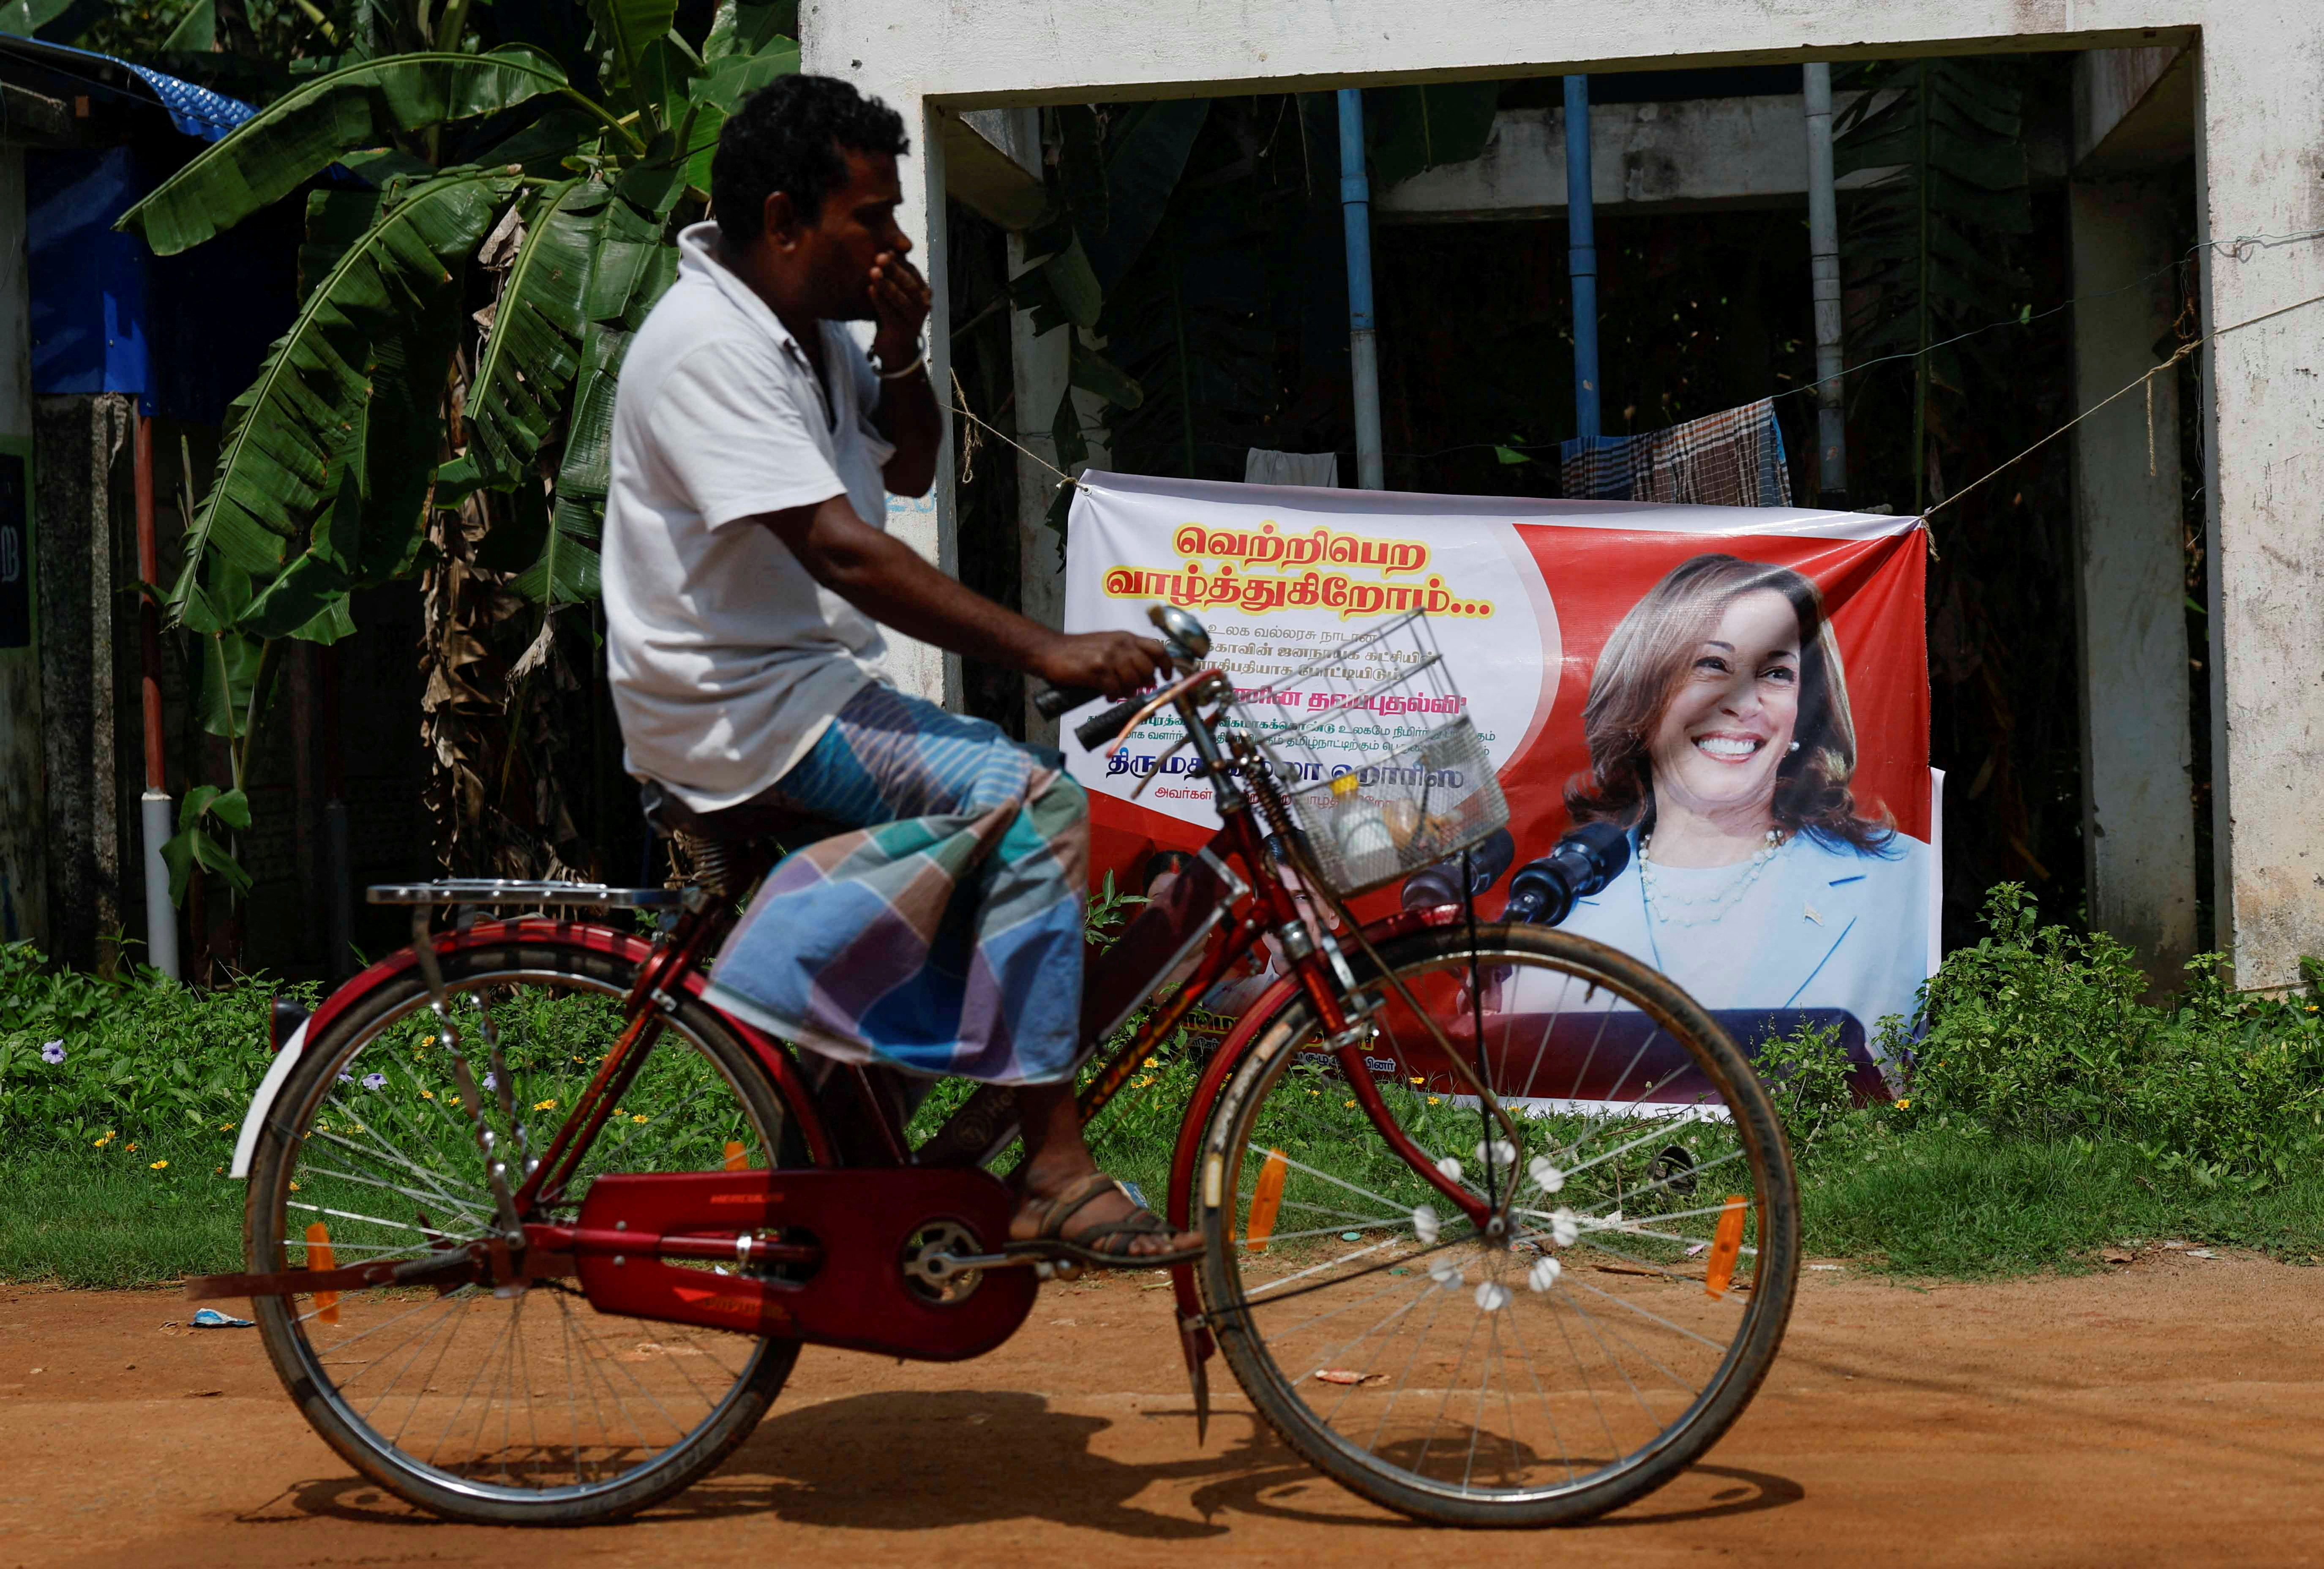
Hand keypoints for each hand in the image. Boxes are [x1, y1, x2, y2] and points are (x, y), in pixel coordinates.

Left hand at [868, 250, 930, 367]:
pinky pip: (890, 313)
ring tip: (873, 272)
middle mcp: (923, 305)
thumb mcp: (896, 293)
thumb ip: (895, 275)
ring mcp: (914, 319)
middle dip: (894, 270)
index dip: (900, 261)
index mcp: (923, 292)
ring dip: (886, 284)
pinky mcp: (902, 331)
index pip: (912, 272)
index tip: (886, 249)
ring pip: (900, 299)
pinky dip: (880, 301)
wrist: (896, 348)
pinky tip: (870, 290)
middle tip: (879, 257)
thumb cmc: (894, 314)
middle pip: (908, 284)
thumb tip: (888, 249)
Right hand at [1034, 631, 1171, 699]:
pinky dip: (1112, 696)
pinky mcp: (1097, 670)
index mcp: (1125, 637)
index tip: (1165, 677)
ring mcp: (1109, 656)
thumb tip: (1146, 678)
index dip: (1166, 665)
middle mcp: (1120, 644)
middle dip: (1143, 683)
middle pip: (1147, 669)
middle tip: (1133, 690)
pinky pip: (1115, 689)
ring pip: (1133, 681)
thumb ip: (1126, 656)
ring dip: (1126, 691)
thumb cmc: (1077, 651)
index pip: (1157, 648)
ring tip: (1116, 691)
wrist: (1050, 650)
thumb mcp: (1107, 644)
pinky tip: (1104, 695)